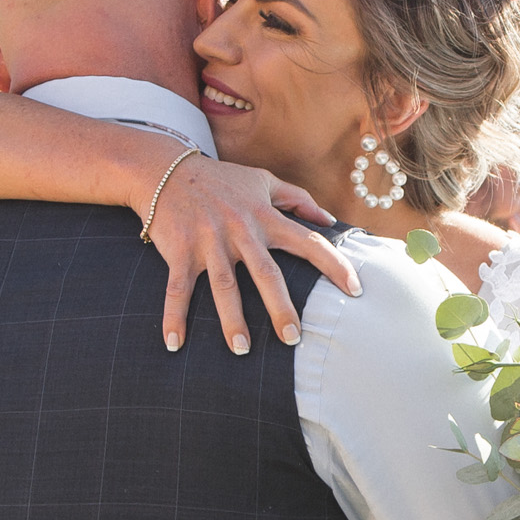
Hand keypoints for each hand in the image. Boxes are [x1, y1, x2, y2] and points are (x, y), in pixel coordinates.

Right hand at [151, 157, 361, 354]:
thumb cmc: (220, 180)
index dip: (334, 264)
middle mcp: (240, 230)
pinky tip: (174, 343)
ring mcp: (209, 241)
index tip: (355, 290)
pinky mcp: (180, 251)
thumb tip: (330, 220)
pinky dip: (174, 316)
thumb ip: (298, 199)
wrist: (164, 170)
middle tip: (293, 338)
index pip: (308, 241)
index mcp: (264, 216)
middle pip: (266, 273)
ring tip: (241, 350)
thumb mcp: (262, 180)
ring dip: (232, 319)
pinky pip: (177, 288)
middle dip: (280, 307)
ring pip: (224, 285)